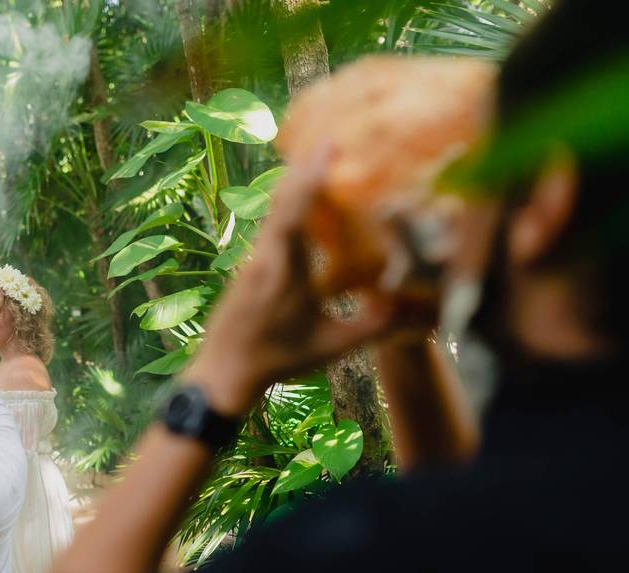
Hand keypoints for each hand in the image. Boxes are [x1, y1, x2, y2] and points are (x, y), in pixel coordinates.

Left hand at [184, 152, 393, 415]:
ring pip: (272, 212)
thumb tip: (411, 306)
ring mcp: (251, 259)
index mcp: (284, 269)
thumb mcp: (331, 345)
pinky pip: (268, 225)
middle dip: (304, 168)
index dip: (312, 176)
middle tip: (328, 139)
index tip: (328, 144)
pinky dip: (286, 207)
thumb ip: (372, 326)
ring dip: (294, 186)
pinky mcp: (246, 266)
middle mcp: (263, 256)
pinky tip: (300, 205)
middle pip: (282, 200)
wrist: (222, 371)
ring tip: (318, 162)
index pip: (296, 212)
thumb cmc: (278, 360)